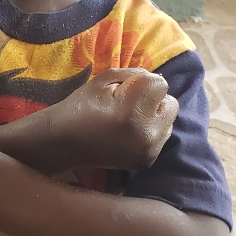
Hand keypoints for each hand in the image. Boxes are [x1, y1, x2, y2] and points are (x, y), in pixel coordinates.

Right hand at [45, 68, 177, 170]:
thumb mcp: (105, 79)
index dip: (142, 83)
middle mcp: (147, 132)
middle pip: (171, 103)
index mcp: (134, 109)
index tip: (123, 91)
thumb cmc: (82, 106)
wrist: (64, 143)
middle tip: (129, 105)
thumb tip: (156, 79)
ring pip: (169, 122)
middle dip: (153, 101)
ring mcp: (149, 150)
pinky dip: (149, 133)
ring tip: (129, 121)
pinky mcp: (148, 161)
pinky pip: (161, 137)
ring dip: (154, 117)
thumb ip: (135, 74)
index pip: (161, 84)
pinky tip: (128, 134)